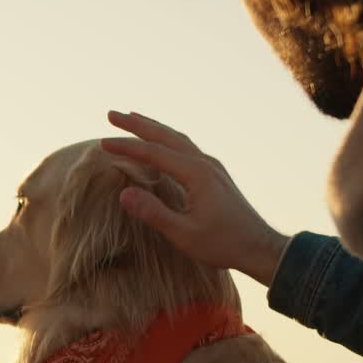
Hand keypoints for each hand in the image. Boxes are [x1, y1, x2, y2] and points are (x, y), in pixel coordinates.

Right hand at [102, 110, 289, 286]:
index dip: (127, 147)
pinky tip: (162, 143)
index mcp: (196, 174)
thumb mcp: (184, 234)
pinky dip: (167, 139)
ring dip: (153, 127)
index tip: (102, 142)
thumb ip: (154, 213)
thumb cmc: (223, 244)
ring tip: (133, 119)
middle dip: (138, 124)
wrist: (259, 247)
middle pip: (166, 135)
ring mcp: (212, 167)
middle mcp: (205, 163)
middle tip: (112, 114)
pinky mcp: (215, 174)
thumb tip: (124, 193)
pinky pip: (186, 147)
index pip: (154, 153)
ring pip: (178, 138)